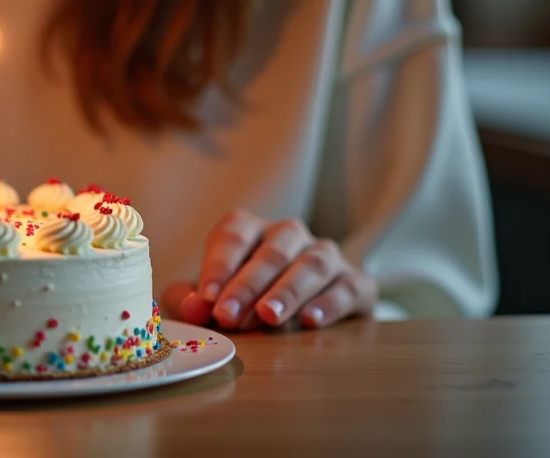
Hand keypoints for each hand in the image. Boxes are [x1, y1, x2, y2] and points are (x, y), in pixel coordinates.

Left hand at [162, 211, 376, 330]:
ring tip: (268, 316)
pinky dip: (330, 303)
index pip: (234, 235)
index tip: (208, 298)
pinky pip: (347, 286)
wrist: (303, 314)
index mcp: (251, 229)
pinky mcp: (356, 282)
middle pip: (271, 252)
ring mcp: (326, 255)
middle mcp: (290, 234)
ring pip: (312, 264)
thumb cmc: (244, 301)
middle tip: (229, 317)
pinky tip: (311, 320)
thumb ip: (194, 301)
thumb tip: (192, 308)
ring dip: (287, 291)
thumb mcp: (213, 298)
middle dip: (248, 285)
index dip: (219, 266)